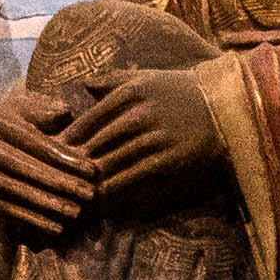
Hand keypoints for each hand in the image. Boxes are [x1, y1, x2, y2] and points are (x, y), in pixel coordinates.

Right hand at [0, 89, 101, 239]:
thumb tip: (63, 114)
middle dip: (60, 183)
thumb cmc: (32, 120)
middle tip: (89, 195)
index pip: (38, 144)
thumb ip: (53, 111)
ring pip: (14, 191)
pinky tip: (58, 228)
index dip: (66, 159)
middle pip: (25, 168)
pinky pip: (6, 211)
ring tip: (76, 213)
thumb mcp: (41, 108)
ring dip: (47, 205)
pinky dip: (32, 220)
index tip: (92, 171)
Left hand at [59, 63, 227, 203]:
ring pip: (109, 164)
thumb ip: (114, 81)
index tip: (51, 156)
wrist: (228, 108)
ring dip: (88, 182)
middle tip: (53, 180)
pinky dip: (112, 192)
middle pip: (93, 144)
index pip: (87, 120)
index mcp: (129, 92)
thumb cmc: (185, 92)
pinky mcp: (165, 160)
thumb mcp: (149, 78)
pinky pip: (130, 179)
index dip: (67, 141)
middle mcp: (138, 114)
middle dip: (72, 165)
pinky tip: (100, 202)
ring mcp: (152, 138)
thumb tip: (83, 86)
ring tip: (71, 194)